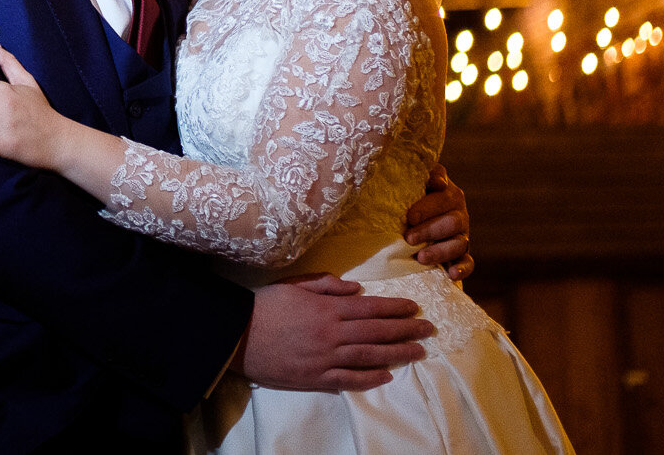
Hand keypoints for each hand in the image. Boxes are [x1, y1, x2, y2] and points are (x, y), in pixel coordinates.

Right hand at [238, 275, 431, 390]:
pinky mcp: (316, 377)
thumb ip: (325, 284)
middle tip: (428, 329)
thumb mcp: (292, 284)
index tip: (414, 307)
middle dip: (406, 329)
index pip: (370, 307)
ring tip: (418, 352)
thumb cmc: (263, 305)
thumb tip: (357, 288)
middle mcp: (331, 332)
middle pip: (377, 331)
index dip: (395, 308)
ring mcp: (325, 357)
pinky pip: (349, 379)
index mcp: (326, 308)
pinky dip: (370, 378)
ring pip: (370, 355)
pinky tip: (387, 375)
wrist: (235, 333)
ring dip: (397, 353)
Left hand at [403, 163, 472, 281]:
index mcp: (449, 193)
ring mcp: (462, 235)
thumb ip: (421, 177)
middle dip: (429, 230)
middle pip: (451, 222)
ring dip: (440, 251)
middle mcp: (458, 213)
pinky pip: (468, 262)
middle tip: (408, 237)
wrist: (413, 219)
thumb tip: (436, 181)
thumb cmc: (409, 197)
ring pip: (459, 243)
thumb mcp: (413, 184)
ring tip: (420, 257)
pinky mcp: (462, 255)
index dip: (427, 207)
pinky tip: (451, 273)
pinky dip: (462, 268)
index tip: (409, 217)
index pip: (443, 197)